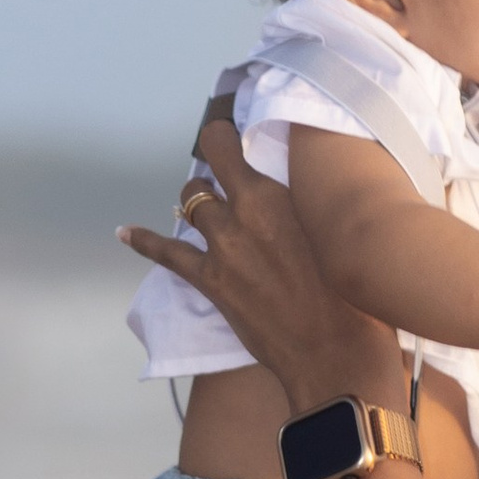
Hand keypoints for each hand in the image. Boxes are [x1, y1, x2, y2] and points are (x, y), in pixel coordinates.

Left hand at [118, 121, 401, 411]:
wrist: (334, 348)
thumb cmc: (353, 290)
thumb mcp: (335, 228)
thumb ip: (309, 202)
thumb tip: (300, 187)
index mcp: (277, 193)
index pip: (229, 144)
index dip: (224, 134)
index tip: (228, 129)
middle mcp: (245, 211)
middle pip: (210, 171)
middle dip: (216, 168)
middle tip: (226, 173)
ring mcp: (223, 246)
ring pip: (191, 202)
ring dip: (198, 202)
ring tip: (207, 207)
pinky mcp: (210, 279)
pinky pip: (166, 252)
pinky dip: (143, 240)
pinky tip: (126, 232)